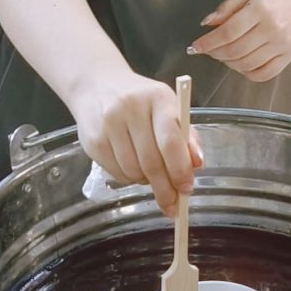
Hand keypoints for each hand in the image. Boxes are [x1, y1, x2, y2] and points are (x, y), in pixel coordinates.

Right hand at [69, 68, 202, 214]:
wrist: (97, 85)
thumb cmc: (141, 101)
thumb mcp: (168, 108)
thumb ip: (186, 136)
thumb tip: (197, 164)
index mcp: (158, 98)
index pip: (170, 141)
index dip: (180, 170)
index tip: (187, 189)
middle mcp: (131, 108)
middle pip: (151, 162)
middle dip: (165, 188)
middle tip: (172, 205)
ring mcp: (109, 124)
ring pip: (133, 171)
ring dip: (146, 182)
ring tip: (150, 176)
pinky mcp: (93, 140)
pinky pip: (116, 173)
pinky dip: (128, 179)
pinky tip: (132, 168)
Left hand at [189, 0, 290, 82]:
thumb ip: (229, 6)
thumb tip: (207, 23)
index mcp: (261, 8)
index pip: (228, 32)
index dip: (207, 42)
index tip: (195, 46)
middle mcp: (273, 29)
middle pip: (235, 50)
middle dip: (215, 53)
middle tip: (207, 49)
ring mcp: (283, 45)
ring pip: (247, 64)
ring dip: (228, 63)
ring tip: (222, 54)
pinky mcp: (290, 56)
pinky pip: (264, 74)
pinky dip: (247, 73)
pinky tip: (240, 63)